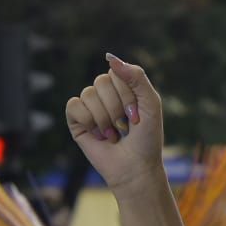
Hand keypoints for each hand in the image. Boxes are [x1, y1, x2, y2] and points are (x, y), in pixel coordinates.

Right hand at [65, 54, 165, 193]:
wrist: (136, 167)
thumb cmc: (147, 138)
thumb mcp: (151, 103)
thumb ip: (136, 77)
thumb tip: (109, 57)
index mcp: (123, 86)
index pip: (117, 73)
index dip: (127, 95)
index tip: (137, 116)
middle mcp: (105, 93)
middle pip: (101, 82)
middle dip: (116, 108)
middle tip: (125, 127)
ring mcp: (89, 106)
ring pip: (88, 94)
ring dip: (104, 118)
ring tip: (113, 133)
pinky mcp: (76, 120)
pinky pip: (74, 106)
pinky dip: (89, 121)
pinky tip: (99, 135)